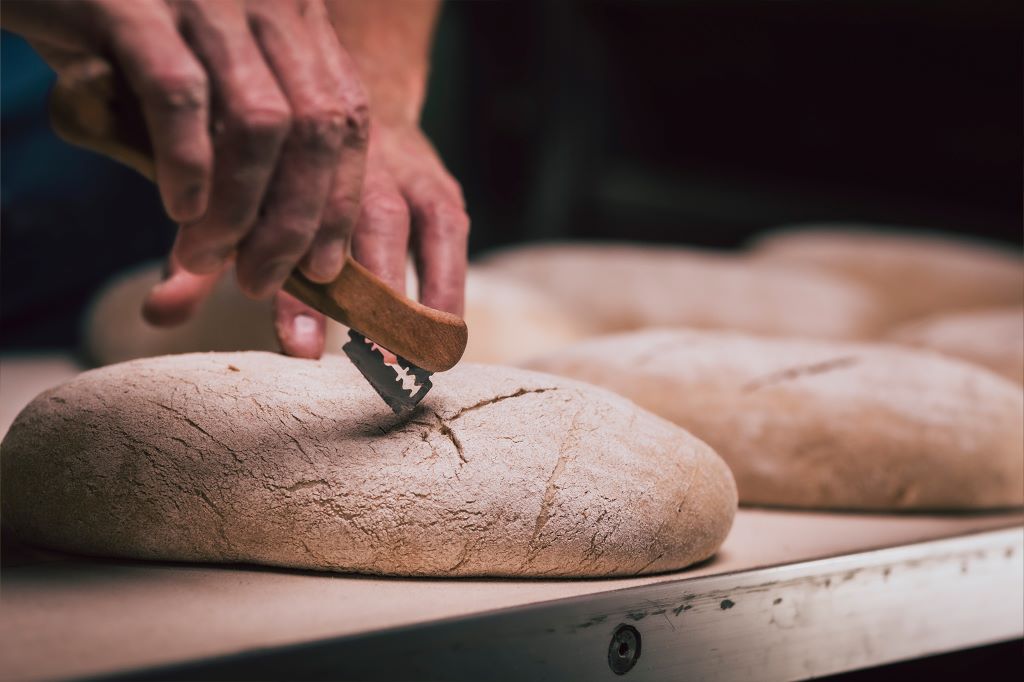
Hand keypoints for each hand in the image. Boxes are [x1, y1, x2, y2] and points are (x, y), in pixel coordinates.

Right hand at [5, 0, 368, 298]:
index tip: (324, 272)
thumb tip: (216, 289)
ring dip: (238, 209)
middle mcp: (268, 5)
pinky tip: (180, 207)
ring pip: (259, 122)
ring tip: (205, 258)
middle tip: (259, 283)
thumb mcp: (195, 108)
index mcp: (299, 25)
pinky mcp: (133, 2)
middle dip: (296, 223)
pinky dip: (188, 164)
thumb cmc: (122, 53)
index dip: (342, 203)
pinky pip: (181, 95)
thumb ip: (219, 181)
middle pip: (318, 129)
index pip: (350, 120)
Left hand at [143, 121, 468, 359]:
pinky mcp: (435, 186)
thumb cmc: (275, 170)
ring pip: (394, 222)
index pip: (282, 211)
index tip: (283, 332)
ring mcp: (395, 166)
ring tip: (400, 360)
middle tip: (338, 355)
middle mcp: (343, 152)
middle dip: (341, 291)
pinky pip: (445, 232)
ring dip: (396, 291)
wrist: (343, 97)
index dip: (283, 273)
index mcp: (284, 152)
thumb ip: (199, 257)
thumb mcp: (231, 200)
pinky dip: (446, 283)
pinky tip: (442, 336)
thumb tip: (156, 314)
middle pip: (336, 219)